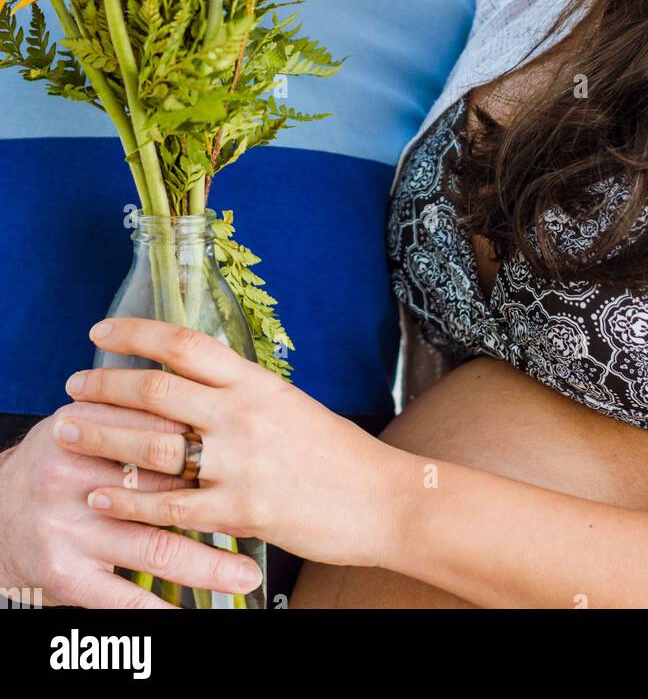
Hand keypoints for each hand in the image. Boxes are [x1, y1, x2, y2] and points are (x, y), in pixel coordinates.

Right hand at [0, 400, 262, 606]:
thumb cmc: (64, 460)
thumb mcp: (88, 421)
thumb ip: (138, 410)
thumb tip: (210, 398)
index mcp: (85, 425)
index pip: (159, 427)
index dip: (211, 442)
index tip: (259, 455)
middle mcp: (73, 473)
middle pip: (162, 488)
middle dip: (220, 504)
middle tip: (268, 519)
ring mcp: (67, 526)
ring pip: (152, 546)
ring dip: (206, 566)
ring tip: (247, 576)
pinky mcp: (63, 573)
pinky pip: (119, 597)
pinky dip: (159, 609)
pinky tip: (192, 614)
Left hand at [59, 317, 404, 568]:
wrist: (385, 498)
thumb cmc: (338, 453)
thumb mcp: (290, 405)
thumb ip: (242, 395)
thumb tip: (195, 383)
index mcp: (257, 382)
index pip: (185, 344)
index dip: (135, 333)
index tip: (100, 332)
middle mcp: (244, 415)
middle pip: (155, 390)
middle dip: (103, 387)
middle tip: (71, 386)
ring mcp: (242, 463)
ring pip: (152, 446)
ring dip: (102, 438)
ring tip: (68, 434)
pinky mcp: (242, 510)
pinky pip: (170, 506)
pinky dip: (128, 501)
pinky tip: (102, 496)